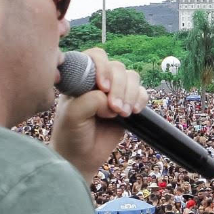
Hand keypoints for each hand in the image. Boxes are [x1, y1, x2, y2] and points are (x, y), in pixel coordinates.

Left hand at [51, 48, 145, 179]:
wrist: (81, 157)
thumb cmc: (71, 133)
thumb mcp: (73, 114)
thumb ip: (91, 100)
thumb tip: (110, 99)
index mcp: (80, 77)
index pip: (96, 57)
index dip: (103, 68)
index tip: (103, 87)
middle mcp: (98, 80)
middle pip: (117, 67)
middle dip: (119, 87)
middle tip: (115, 109)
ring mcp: (114, 91)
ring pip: (132, 77)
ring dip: (130, 94)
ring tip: (123, 114)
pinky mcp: (128, 103)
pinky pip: (142, 92)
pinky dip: (140, 100)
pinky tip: (133, 112)